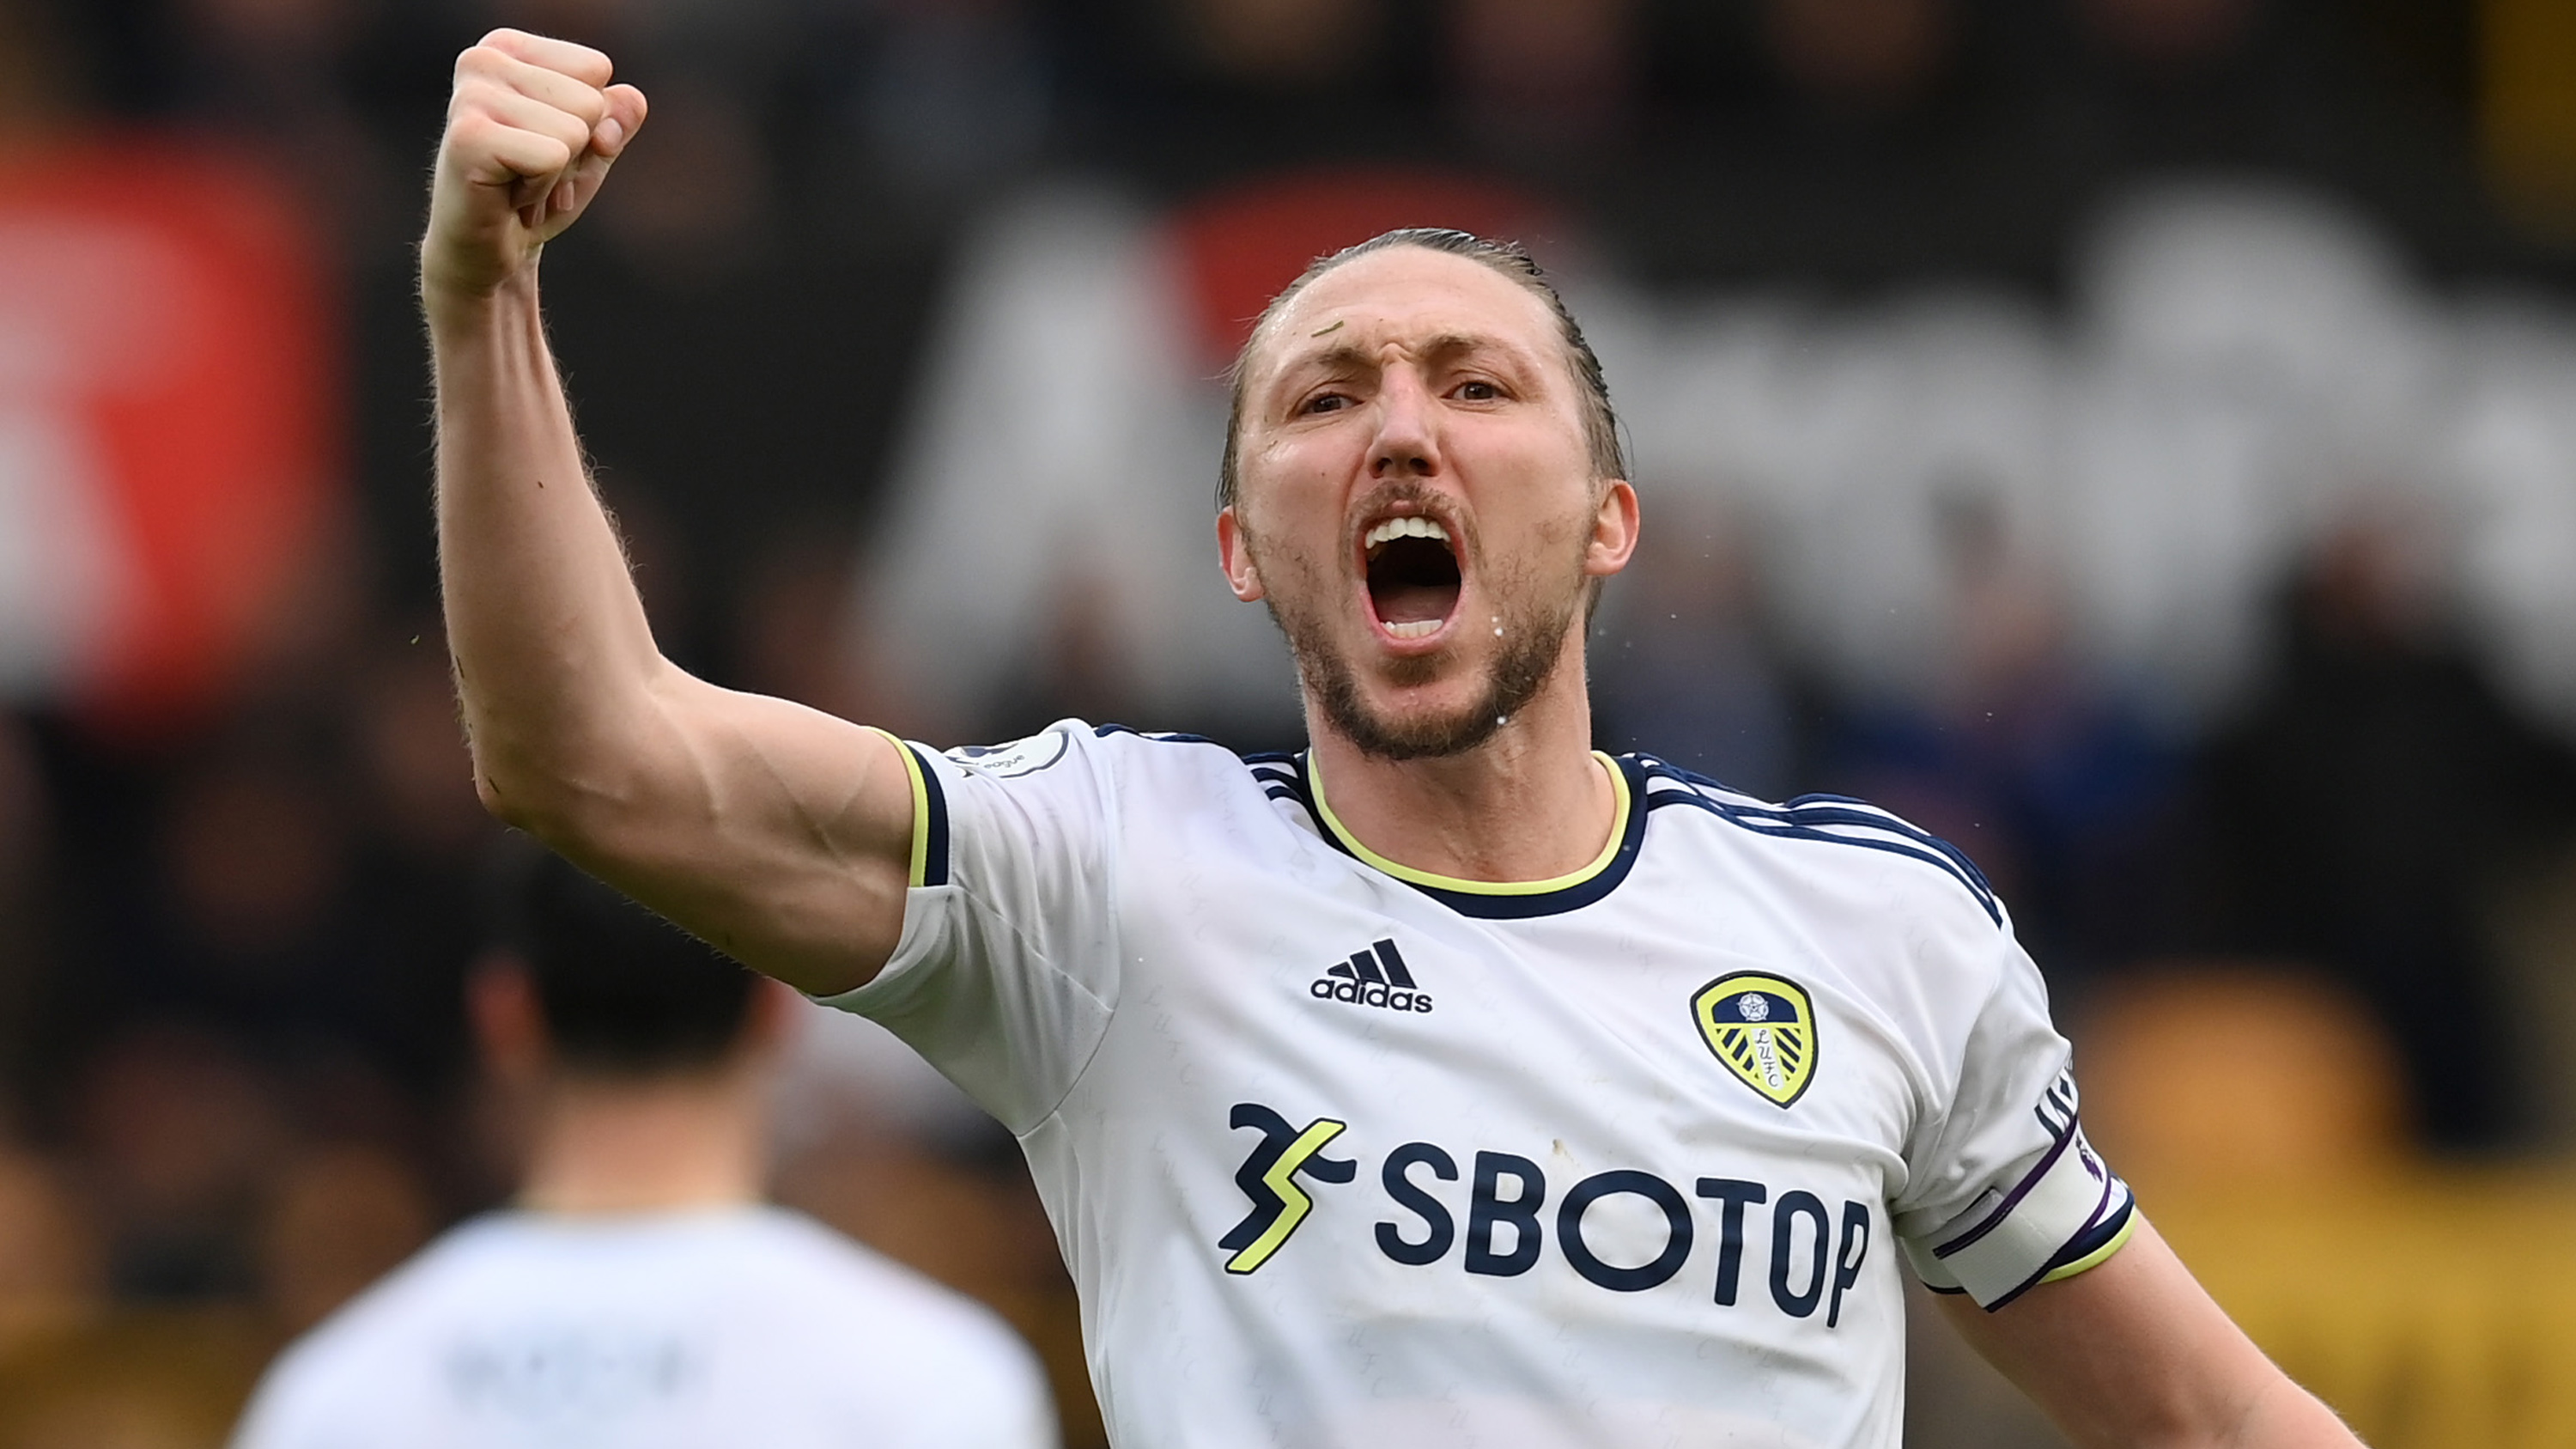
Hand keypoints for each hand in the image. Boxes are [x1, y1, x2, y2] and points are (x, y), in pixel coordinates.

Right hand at [422, 29, 646, 301]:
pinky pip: (554, 158)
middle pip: (591, 102)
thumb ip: (617, 118)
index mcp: (507, 48)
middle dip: (574, 153)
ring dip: (556, 175)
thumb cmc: (535, 194)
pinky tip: (509, 198)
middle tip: (531, 174)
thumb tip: (632, 99)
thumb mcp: (590, 151)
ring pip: (576, 132)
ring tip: (519, 185)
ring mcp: (470, 97)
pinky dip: (542, 190)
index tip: (546, 146)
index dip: (588, 122)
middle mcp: (481, 60)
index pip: (597, 70)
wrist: (489, 253)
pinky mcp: (468, 138)